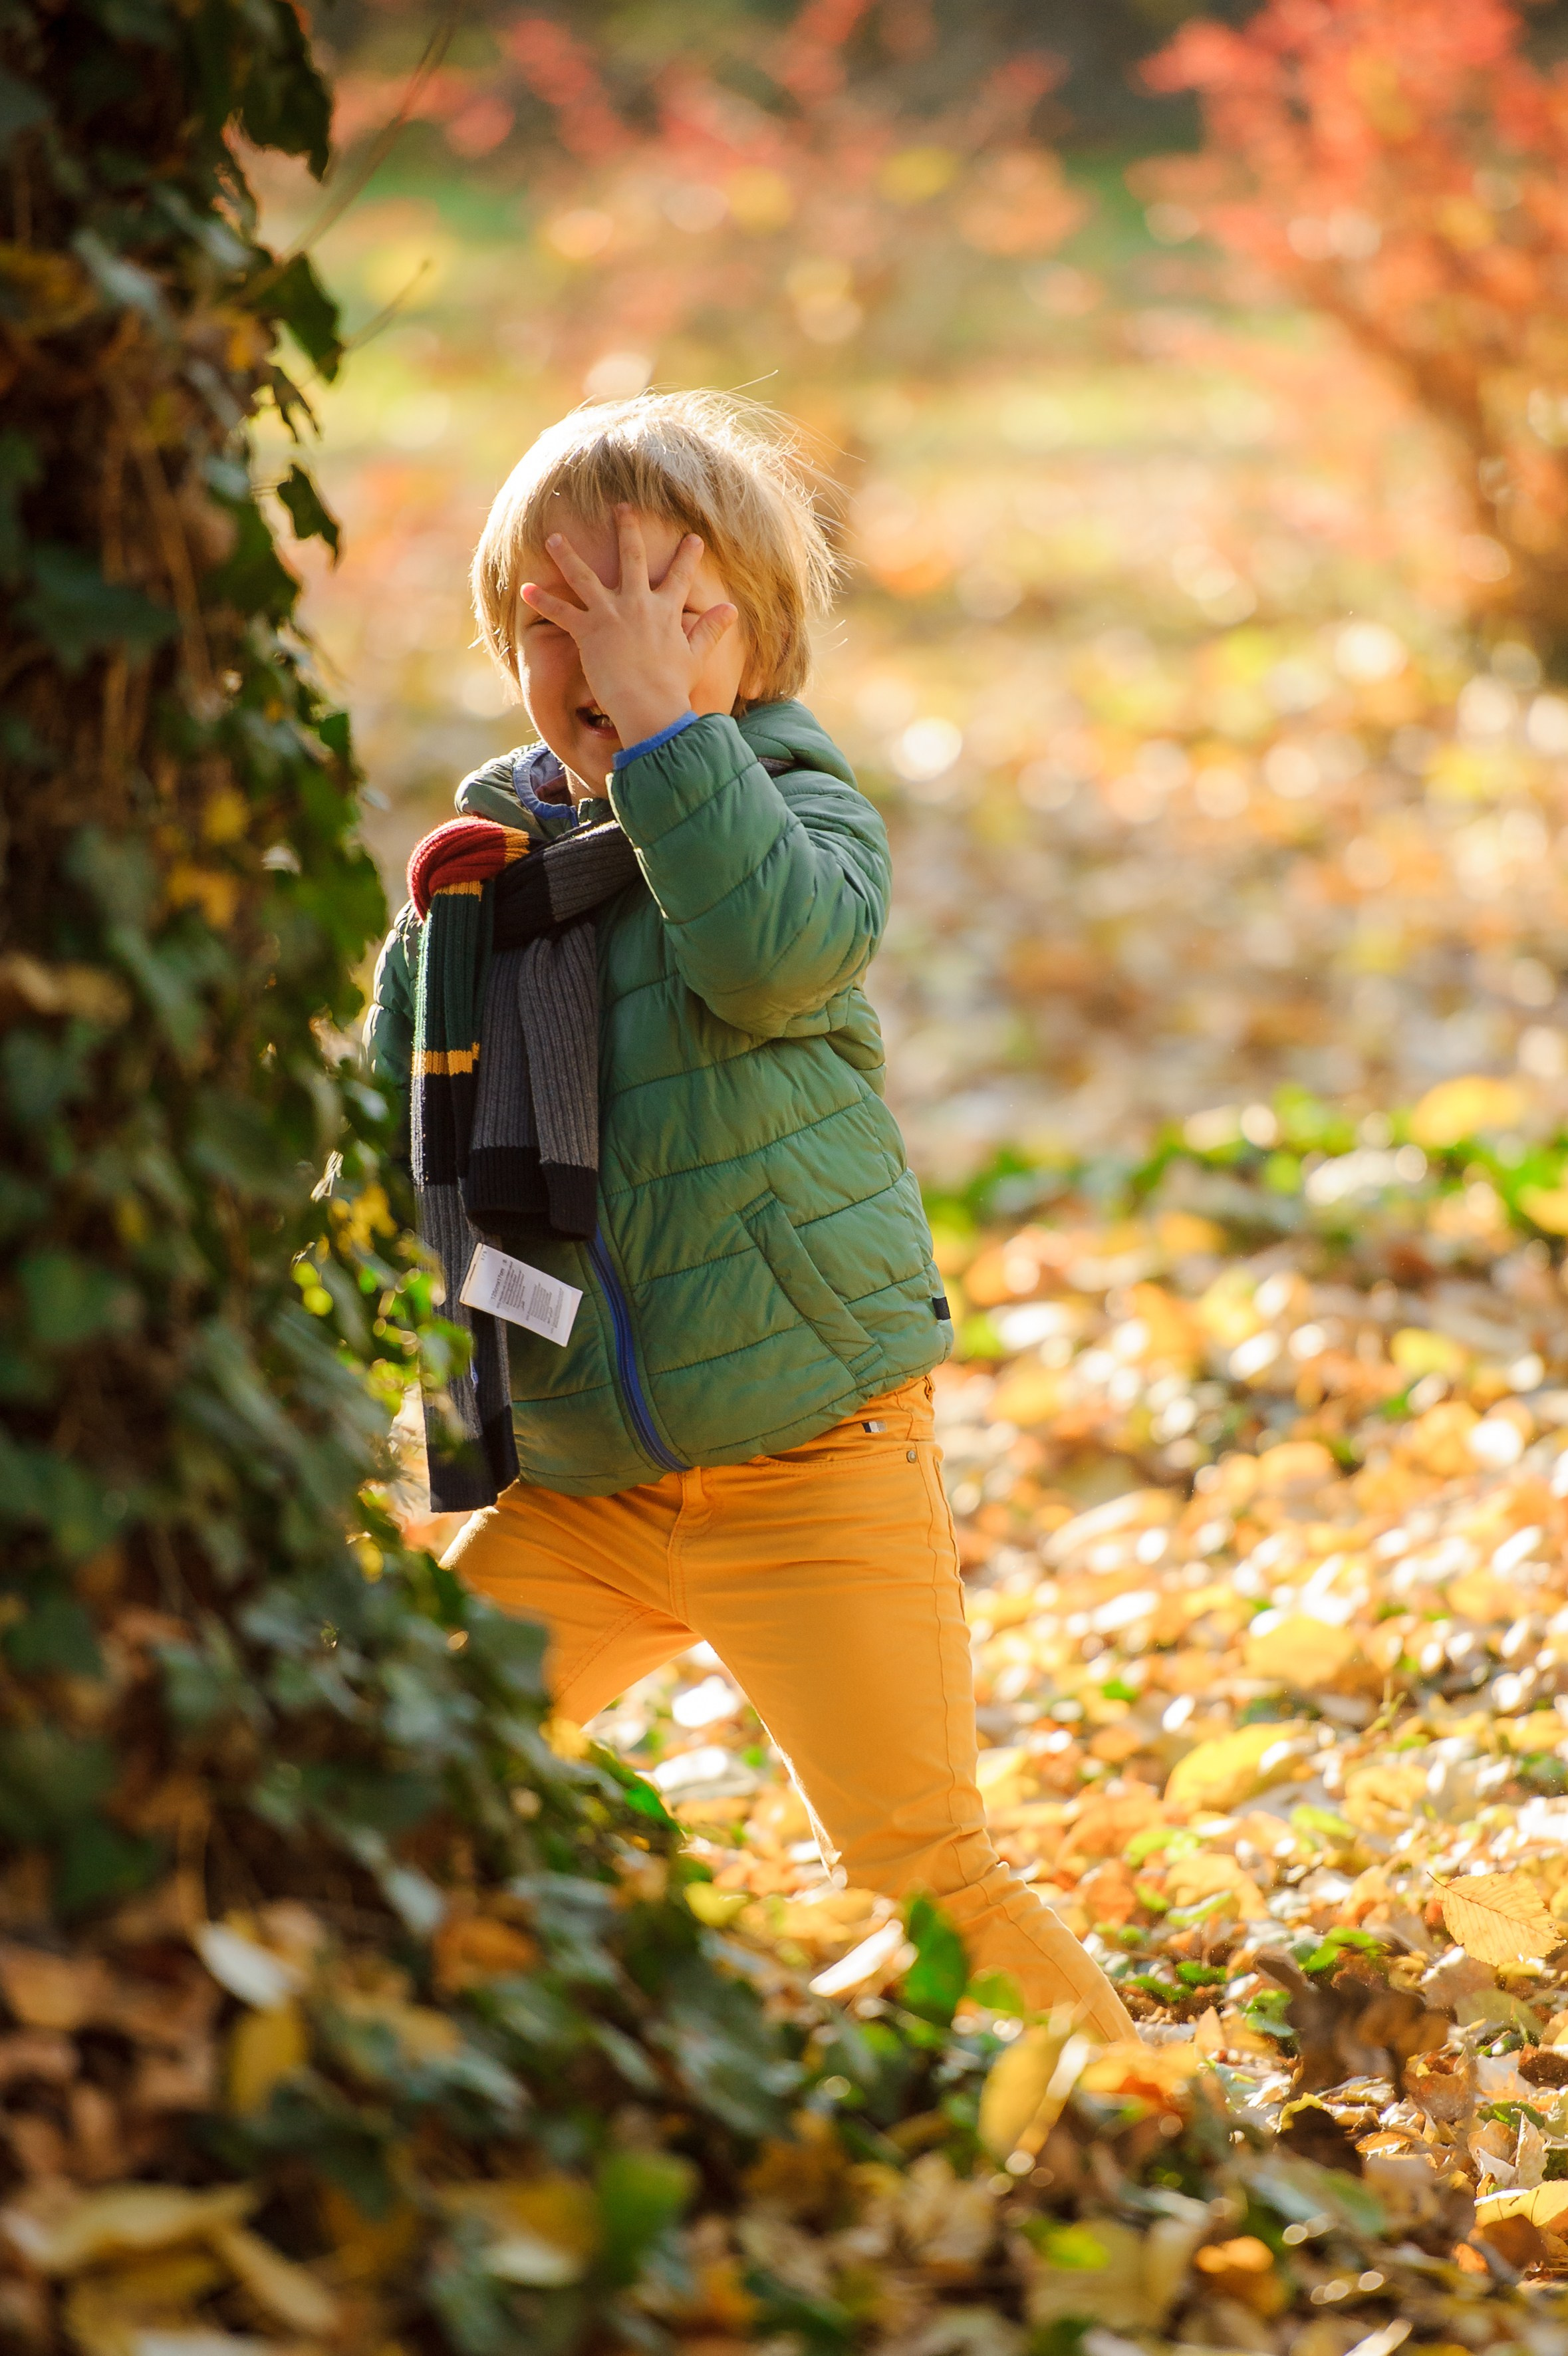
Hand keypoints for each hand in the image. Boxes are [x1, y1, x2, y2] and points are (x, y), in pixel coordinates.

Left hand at [520, 506, 737, 749]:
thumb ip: (711, 629)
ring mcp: (611, 615)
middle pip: (632, 558)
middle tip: (621, 507)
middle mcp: (637, 604)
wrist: (650, 707)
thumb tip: (732, 610)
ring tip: (553, 537)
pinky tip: (525, 588)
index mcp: (665, 611)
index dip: (688, 556)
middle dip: (627, 529)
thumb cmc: (673, 686)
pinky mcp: (589, 632)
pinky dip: (542, 600)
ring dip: (567, 555)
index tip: (693, 537)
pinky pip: (561, 612)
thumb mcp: (696, 655)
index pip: (680, 576)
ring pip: (585, 577)